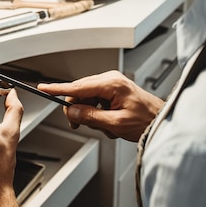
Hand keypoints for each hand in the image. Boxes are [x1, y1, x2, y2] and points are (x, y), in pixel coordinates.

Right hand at [38, 71, 163, 141]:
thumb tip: (71, 111)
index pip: (78, 86)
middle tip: (79, 124)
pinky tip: (109, 123)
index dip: (58, 89)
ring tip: (106, 126)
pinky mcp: (113, 91)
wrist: (161, 121)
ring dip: (91, 115)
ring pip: (87, 99)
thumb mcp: (115, 123)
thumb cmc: (146, 120)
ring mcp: (112, 84)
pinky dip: (98, 114)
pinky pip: (96, 101)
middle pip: (80, 92)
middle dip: (78, 110)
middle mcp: (110, 80)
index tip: (43, 89)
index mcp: (111, 83)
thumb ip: (90, 117)